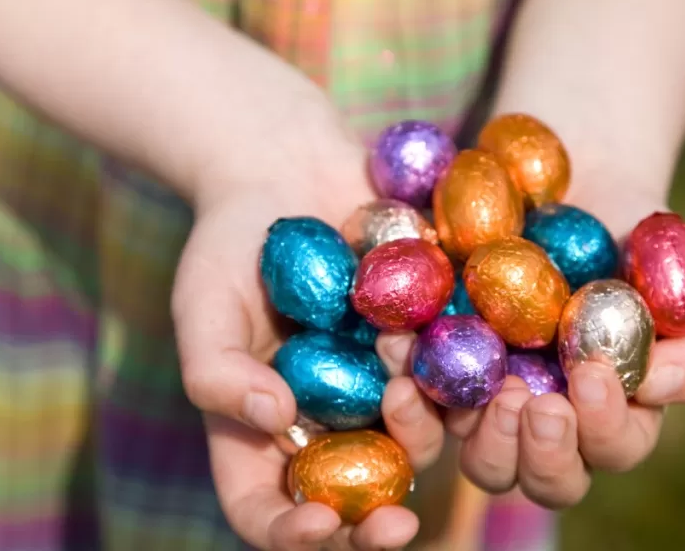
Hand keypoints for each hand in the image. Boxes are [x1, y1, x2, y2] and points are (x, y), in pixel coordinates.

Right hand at [171, 124, 444, 549]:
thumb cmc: (230, 240)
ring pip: (416, 447)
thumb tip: (276, 421)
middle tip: (399, 524)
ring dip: (420, 432)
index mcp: (263, 431)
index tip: (320, 525)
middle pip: (354, 502)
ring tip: (399, 358)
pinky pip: (458, 387)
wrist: (291, 169)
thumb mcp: (203, 300)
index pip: (266, 509)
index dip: (290, 534)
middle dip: (376, 524)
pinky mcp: (432, 349)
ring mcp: (383, 389)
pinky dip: (470, 393)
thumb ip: (218, 369)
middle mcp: (329, 424)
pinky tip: (481, 376)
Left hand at [379, 184, 684, 508]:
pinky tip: (396, 344)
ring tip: (467, 383)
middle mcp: (545, 426)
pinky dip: (406, 385)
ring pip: (474, 455)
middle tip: (525, 400)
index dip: (602, 426)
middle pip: (538, 478)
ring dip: (465, 429)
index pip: (610, 449)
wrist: (575, 185)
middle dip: (534, 451)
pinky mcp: (436, 371)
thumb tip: (659, 386)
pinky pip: (417, 400)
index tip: (589, 372)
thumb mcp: (684, 290)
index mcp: (609, 418)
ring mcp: (486, 404)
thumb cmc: (638, 245)